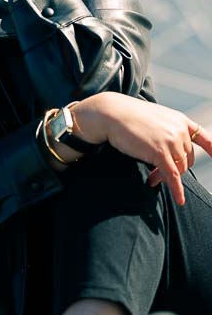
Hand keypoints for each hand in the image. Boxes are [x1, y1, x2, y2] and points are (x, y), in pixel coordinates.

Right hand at [72, 93, 211, 205]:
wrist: (112, 113)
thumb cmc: (129, 117)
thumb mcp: (155, 119)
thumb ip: (168, 131)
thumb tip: (175, 153)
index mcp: (180, 120)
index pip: (204, 138)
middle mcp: (179, 130)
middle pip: (187, 159)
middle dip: (175, 169)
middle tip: (156, 174)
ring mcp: (171, 141)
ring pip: (179, 169)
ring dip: (166, 177)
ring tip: (151, 178)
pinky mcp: (160, 152)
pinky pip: (173, 176)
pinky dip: (176, 190)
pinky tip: (179, 200)